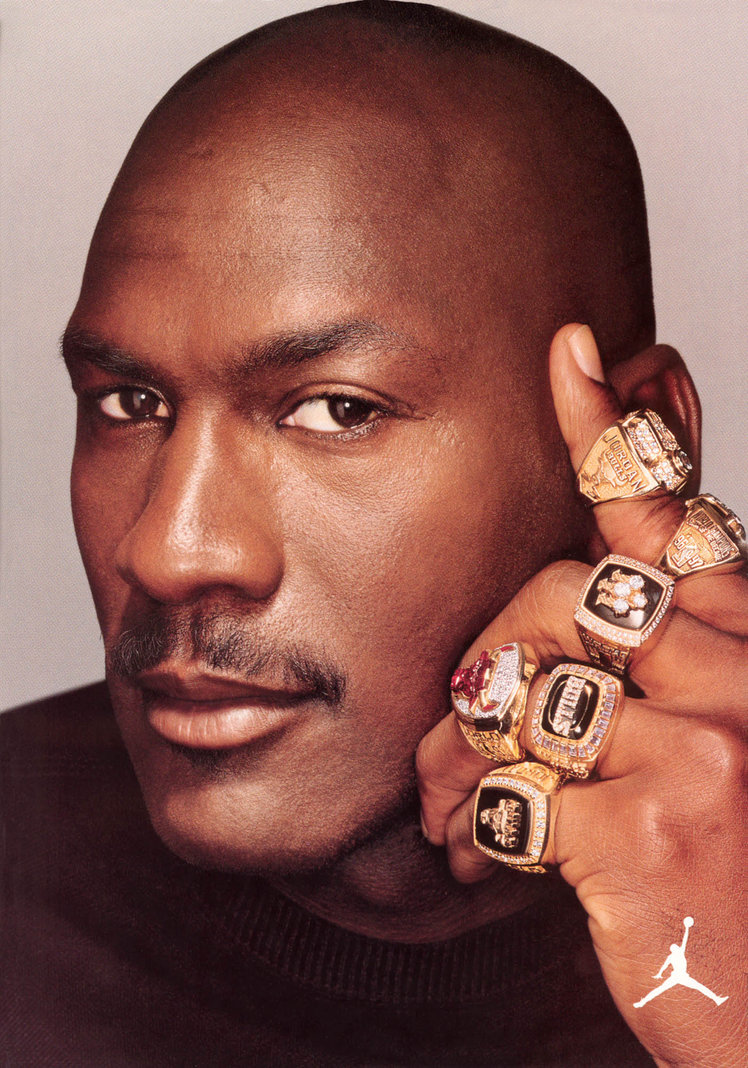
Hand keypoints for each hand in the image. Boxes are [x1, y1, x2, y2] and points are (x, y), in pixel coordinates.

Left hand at [416, 324, 746, 1066]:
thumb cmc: (741, 871)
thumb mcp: (715, 741)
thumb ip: (649, 667)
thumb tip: (563, 613)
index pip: (670, 512)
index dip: (614, 428)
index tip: (574, 352)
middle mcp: (736, 675)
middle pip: (555, 598)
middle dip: (486, 658)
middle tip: (463, 727)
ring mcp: (697, 745)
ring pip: (517, 686)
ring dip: (459, 752)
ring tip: (451, 803)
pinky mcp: (644, 823)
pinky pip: (507, 783)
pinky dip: (468, 820)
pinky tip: (472, 853)